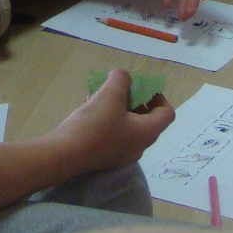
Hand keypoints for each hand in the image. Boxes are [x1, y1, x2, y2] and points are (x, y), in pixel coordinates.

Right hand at [51, 68, 173, 169]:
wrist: (65, 155)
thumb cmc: (94, 125)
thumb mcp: (110, 94)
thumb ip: (121, 79)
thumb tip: (123, 77)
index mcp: (146, 133)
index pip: (167, 114)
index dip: (159, 96)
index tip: (142, 86)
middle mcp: (138, 146)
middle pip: (147, 119)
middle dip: (135, 99)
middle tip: (120, 88)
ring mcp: (121, 153)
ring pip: (128, 125)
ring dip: (118, 107)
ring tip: (101, 94)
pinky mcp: (105, 155)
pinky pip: (113, 133)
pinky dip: (107, 118)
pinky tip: (89, 108)